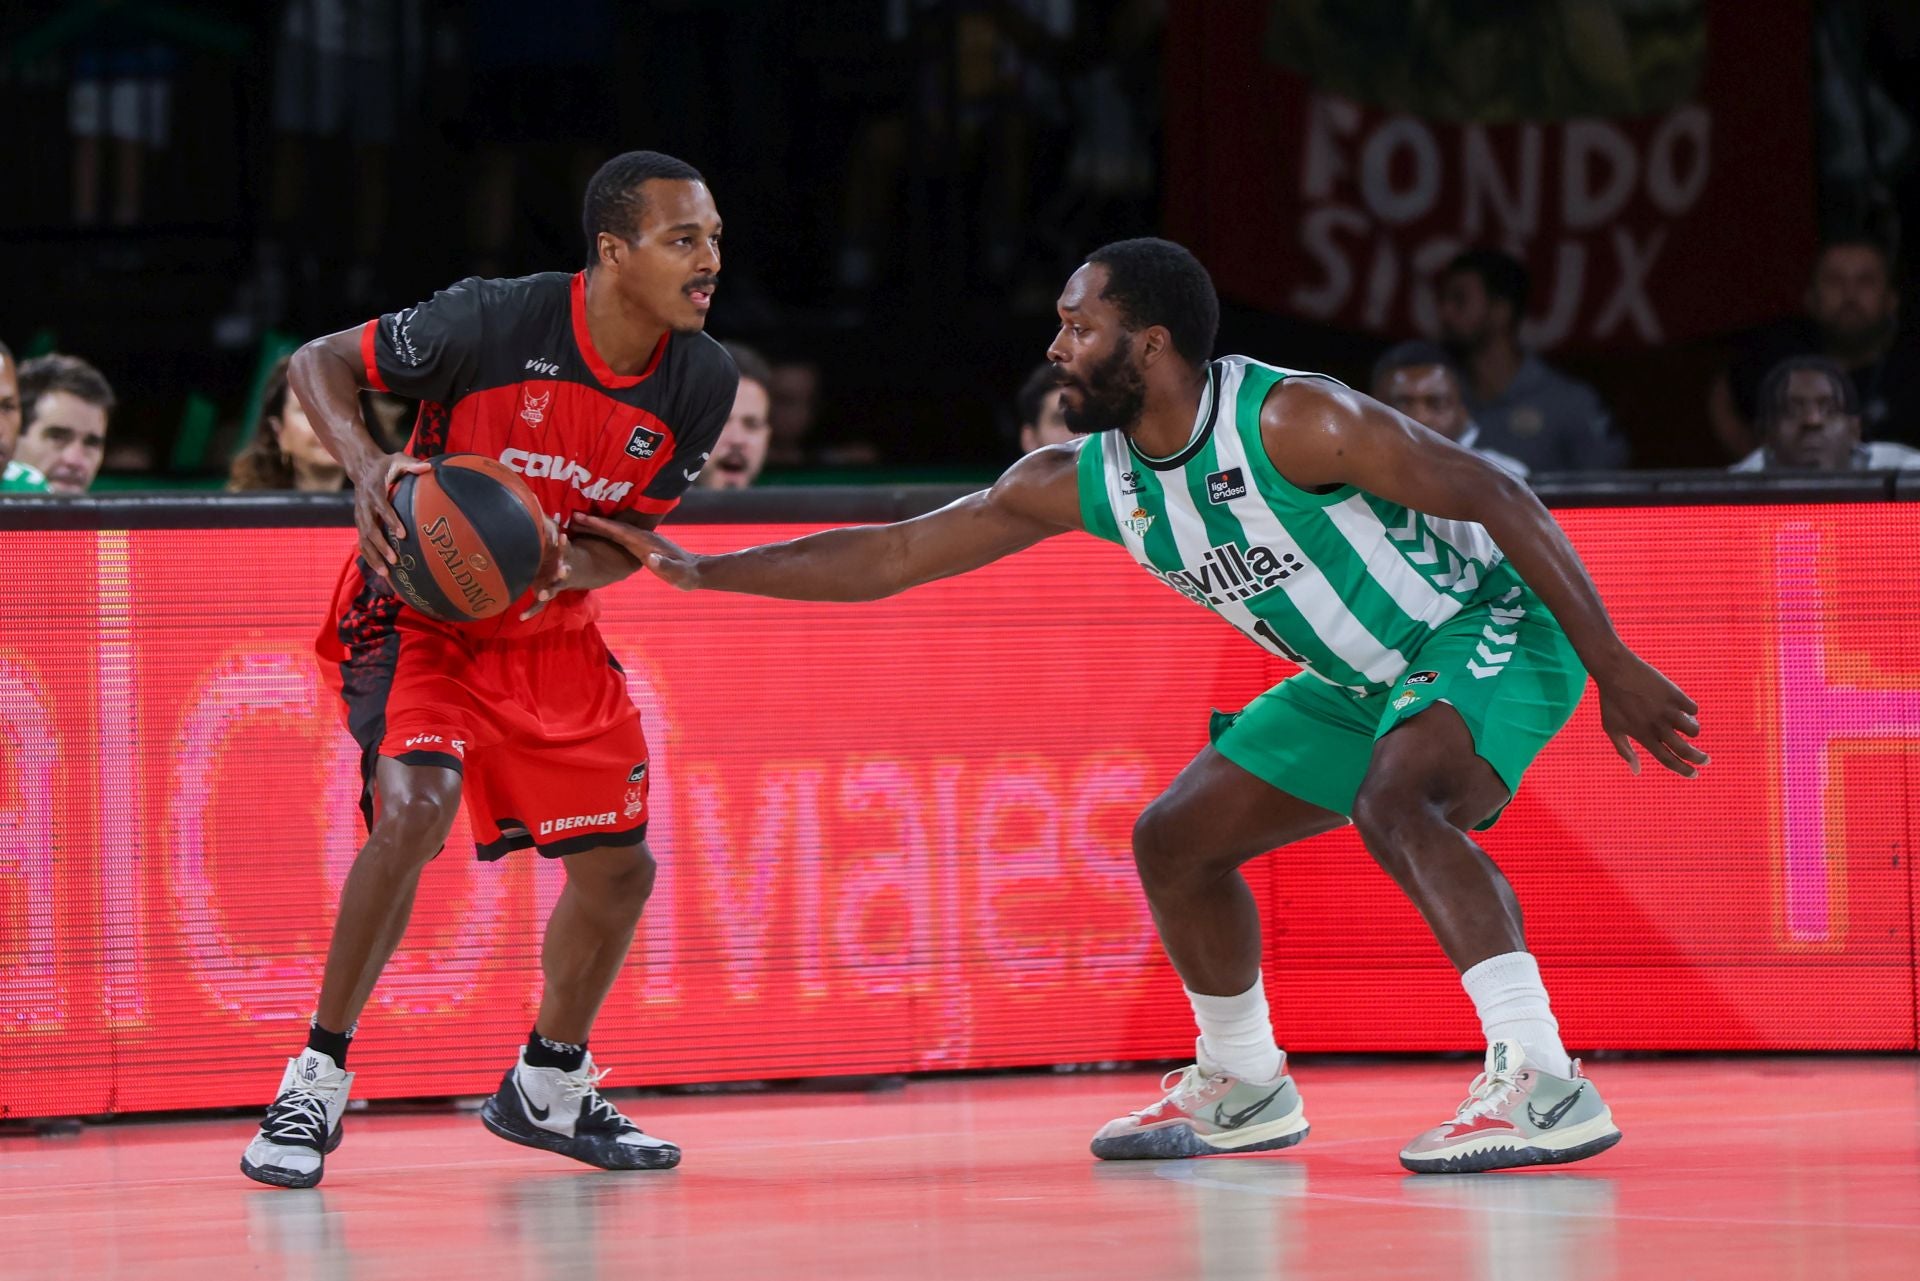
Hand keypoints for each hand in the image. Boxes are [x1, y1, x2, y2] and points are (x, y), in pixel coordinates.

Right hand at [352, 453, 431, 583]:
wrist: (362, 467)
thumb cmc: (386, 465)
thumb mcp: (398, 460)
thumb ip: (412, 465)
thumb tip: (429, 467)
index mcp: (374, 491)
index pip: (381, 507)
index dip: (391, 520)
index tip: (402, 534)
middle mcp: (364, 506)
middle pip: (370, 529)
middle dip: (381, 546)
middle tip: (395, 559)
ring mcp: (360, 516)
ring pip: (363, 540)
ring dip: (373, 557)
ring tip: (386, 573)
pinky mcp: (359, 523)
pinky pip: (362, 543)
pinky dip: (369, 557)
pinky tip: (380, 571)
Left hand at [519, 517, 572, 619]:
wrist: (578, 570)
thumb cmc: (559, 549)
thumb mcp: (555, 535)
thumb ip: (544, 519)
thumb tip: (530, 496)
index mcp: (564, 554)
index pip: (565, 547)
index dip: (563, 542)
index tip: (561, 535)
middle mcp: (562, 570)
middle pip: (564, 571)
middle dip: (562, 571)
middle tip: (562, 570)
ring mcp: (555, 584)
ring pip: (554, 589)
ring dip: (548, 592)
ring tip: (542, 596)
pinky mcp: (548, 592)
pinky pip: (540, 605)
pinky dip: (531, 610)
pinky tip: (521, 617)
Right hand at [571, 515, 702, 590]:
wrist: (697, 571)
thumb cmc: (686, 575)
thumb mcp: (677, 573)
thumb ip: (666, 565)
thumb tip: (652, 558)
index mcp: (646, 543)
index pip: (619, 531)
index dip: (600, 525)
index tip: (582, 519)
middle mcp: (643, 538)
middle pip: (614, 528)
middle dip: (593, 522)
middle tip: (571, 516)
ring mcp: (642, 541)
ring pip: (615, 532)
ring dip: (597, 527)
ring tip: (577, 524)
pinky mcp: (642, 546)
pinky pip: (620, 538)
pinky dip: (606, 534)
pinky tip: (597, 536)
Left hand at [1596, 653, 1708, 777]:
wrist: (1615, 671)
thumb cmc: (1612, 701)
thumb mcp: (1611, 727)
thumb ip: (1624, 750)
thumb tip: (1636, 771)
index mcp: (1643, 736)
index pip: (1667, 760)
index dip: (1683, 770)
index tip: (1695, 774)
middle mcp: (1657, 726)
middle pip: (1685, 750)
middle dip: (1699, 759)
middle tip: (1706, 760)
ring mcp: (1667, 710)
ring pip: (1693, 729)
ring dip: (1693, 730)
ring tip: (1687, 724)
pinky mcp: (1674, 694)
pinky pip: (1693, 709)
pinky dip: (1691, 711)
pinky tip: (1681, 706)